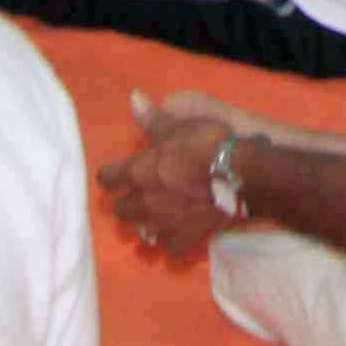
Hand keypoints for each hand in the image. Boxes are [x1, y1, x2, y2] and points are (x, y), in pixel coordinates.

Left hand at [102, 95, 243, 264]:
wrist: (238, 176)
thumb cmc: (204, 144)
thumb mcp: (176, 125)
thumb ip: (151, 118)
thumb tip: (132, 96)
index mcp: (137, 172)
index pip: (107, 179)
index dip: (109, 176)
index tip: (115, 175)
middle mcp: (143, 202)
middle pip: (120, 211)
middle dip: (125, 204)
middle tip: (136, 196)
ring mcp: (163, 224)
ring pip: (141, 232)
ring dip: (145, 225)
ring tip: (154, 218)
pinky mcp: (185, 239)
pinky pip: (169, 248)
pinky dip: (170, 242)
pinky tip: (177, 234)